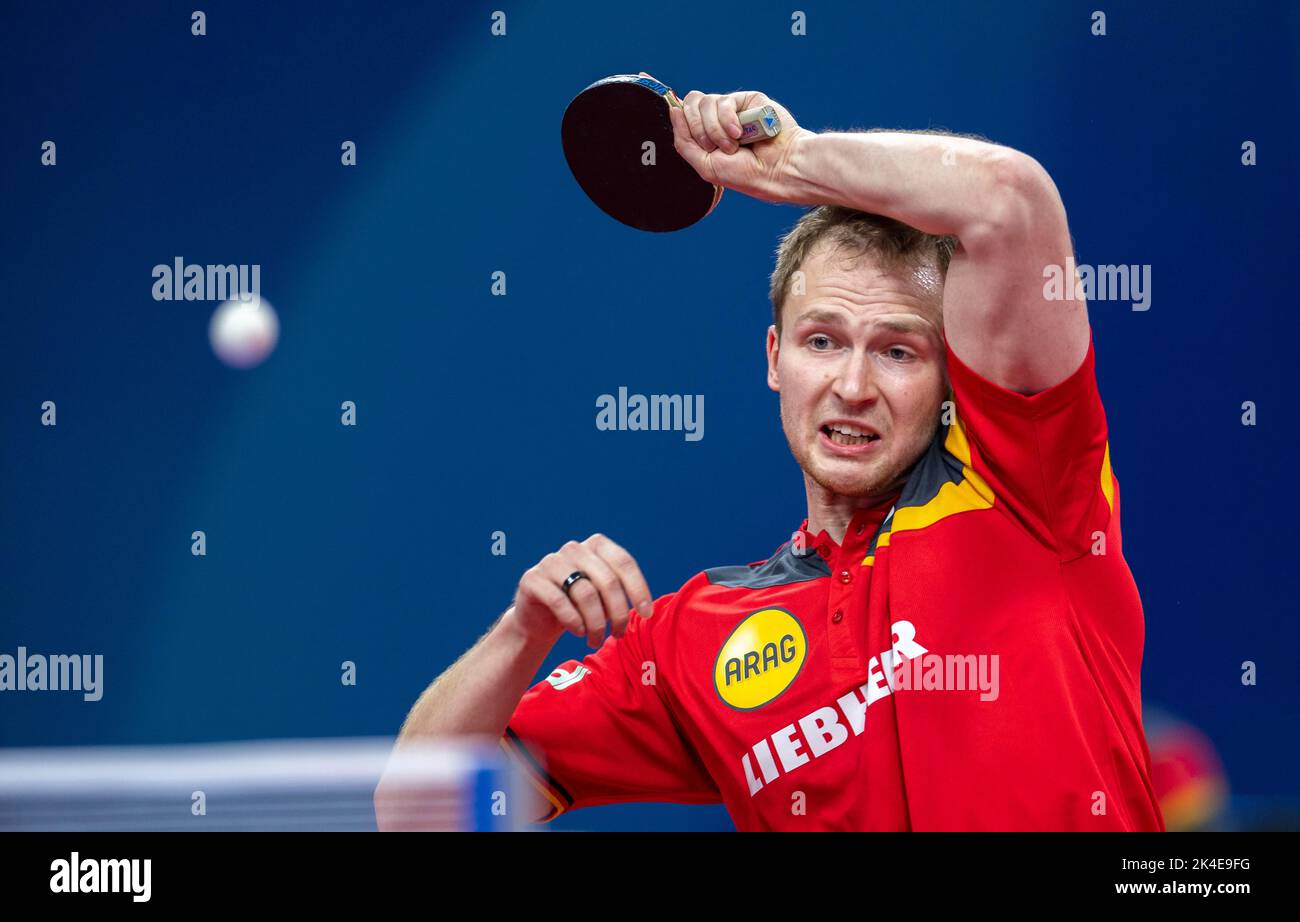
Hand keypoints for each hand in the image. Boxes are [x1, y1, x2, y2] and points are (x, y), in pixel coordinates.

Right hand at [505, 534, 653, 648]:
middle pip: (607, 581)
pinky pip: (559, 601)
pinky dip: (573, 621)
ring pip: (586, 593)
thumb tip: (646, 609)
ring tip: (596, 640)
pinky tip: (578, 632)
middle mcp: (574, 548)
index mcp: (597, 546)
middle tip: (619, 635)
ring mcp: (551, 562)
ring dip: (596, 623)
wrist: (539, 620)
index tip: (646, 615)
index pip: (624, 563)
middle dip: (618, 613)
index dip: (638, 589)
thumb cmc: (579, 607)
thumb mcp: (603, 596)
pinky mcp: (532, 579)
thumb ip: (621, 593)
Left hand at [664, 80, 813, 203]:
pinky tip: (740, 134)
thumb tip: (673, 109)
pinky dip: (727, 121)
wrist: (775, 170)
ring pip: (704, 103)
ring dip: (714, 130)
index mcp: (706, 133)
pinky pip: (723, 102)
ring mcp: (732, 108)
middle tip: (714, 148)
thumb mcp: (704, 165)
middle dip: (698, 129)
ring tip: (732, 145)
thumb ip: (684, 140)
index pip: (683, 114)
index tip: (692, 136)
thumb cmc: (745, 173)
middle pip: (690, 104)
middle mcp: (717, 119)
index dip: (681, 120)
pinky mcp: (747, 100)